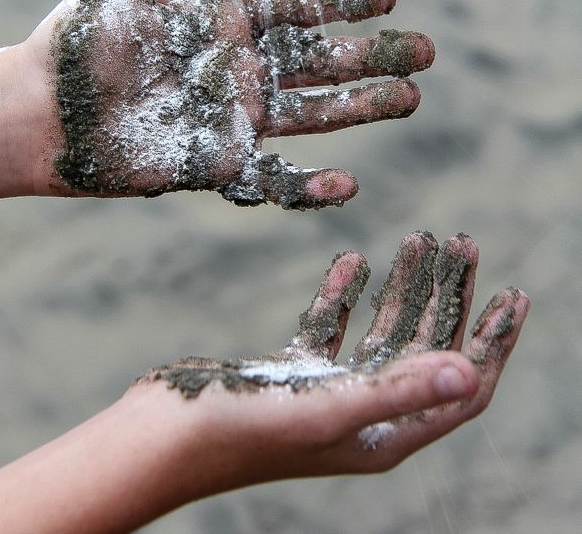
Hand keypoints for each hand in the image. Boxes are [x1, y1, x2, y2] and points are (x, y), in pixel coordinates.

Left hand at [27, 0, 434, 207]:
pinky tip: (348, 184)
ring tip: (411, 98)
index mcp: (224, 19)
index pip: (298, 7)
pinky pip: (273, 179)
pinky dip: (309, 187)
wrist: (38, 113)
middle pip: (323, 60)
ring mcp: (234, 117)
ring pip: (314, 113)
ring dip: (363, 107)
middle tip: (426, 50)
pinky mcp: (217, 164)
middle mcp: (240, 68)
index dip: (343, 1)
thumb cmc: (75, 42)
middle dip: (375, 55)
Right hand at [136, 231, 528, 480]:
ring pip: (381, 333)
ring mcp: (326, 395)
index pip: (462, 387)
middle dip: (450, 296)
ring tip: (421, 237)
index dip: (493, 342)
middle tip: (466, 243)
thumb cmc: (241, 431)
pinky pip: (332, 328)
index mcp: (385, 436)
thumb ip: (398, 389)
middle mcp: (363, 417)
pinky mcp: (292, 376)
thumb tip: (470, 370)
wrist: (160, 437)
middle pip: (426, 350)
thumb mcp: (327, 408)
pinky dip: (346, 294)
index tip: (513, 292)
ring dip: (404, 287)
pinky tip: (353, 261)